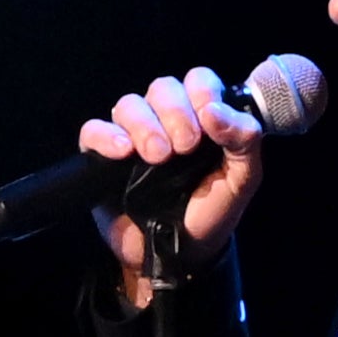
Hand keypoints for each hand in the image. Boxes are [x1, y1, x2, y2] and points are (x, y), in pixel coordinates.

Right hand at [81, 69, 265, 307]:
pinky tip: (123, 153)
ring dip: (145, 126)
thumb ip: (244, 141)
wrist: (178, 256)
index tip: (208, 120)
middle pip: (162, 88)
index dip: (201, 92)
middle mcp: (165, 120)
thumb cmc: (210, 213)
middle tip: (184, 147)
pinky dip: (107, 137)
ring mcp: (132, 137)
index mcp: (201, 117)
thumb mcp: (242, 179)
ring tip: (157, 158)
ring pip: (129, 104)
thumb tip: (215, 112)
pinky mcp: (101, 159)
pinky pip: (93, 130)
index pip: (198, 80)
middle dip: (175, 113)